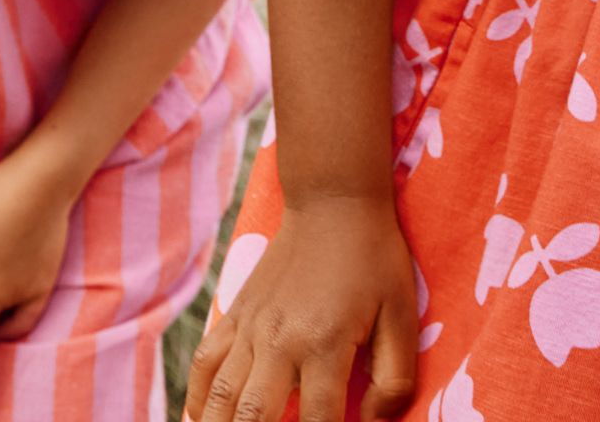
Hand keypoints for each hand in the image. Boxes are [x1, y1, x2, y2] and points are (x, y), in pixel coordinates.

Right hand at [185, 193, 418, 421]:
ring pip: (219, 398)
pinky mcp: (236, 312)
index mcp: (325, 343)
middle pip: (253, 420)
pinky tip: (202, 419)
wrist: (333, 200)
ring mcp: (251, 327)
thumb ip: (395, 379)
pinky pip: (203, 364)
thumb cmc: (373, 258)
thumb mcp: (402, 314)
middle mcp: (280, 340)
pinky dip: (196, 399)